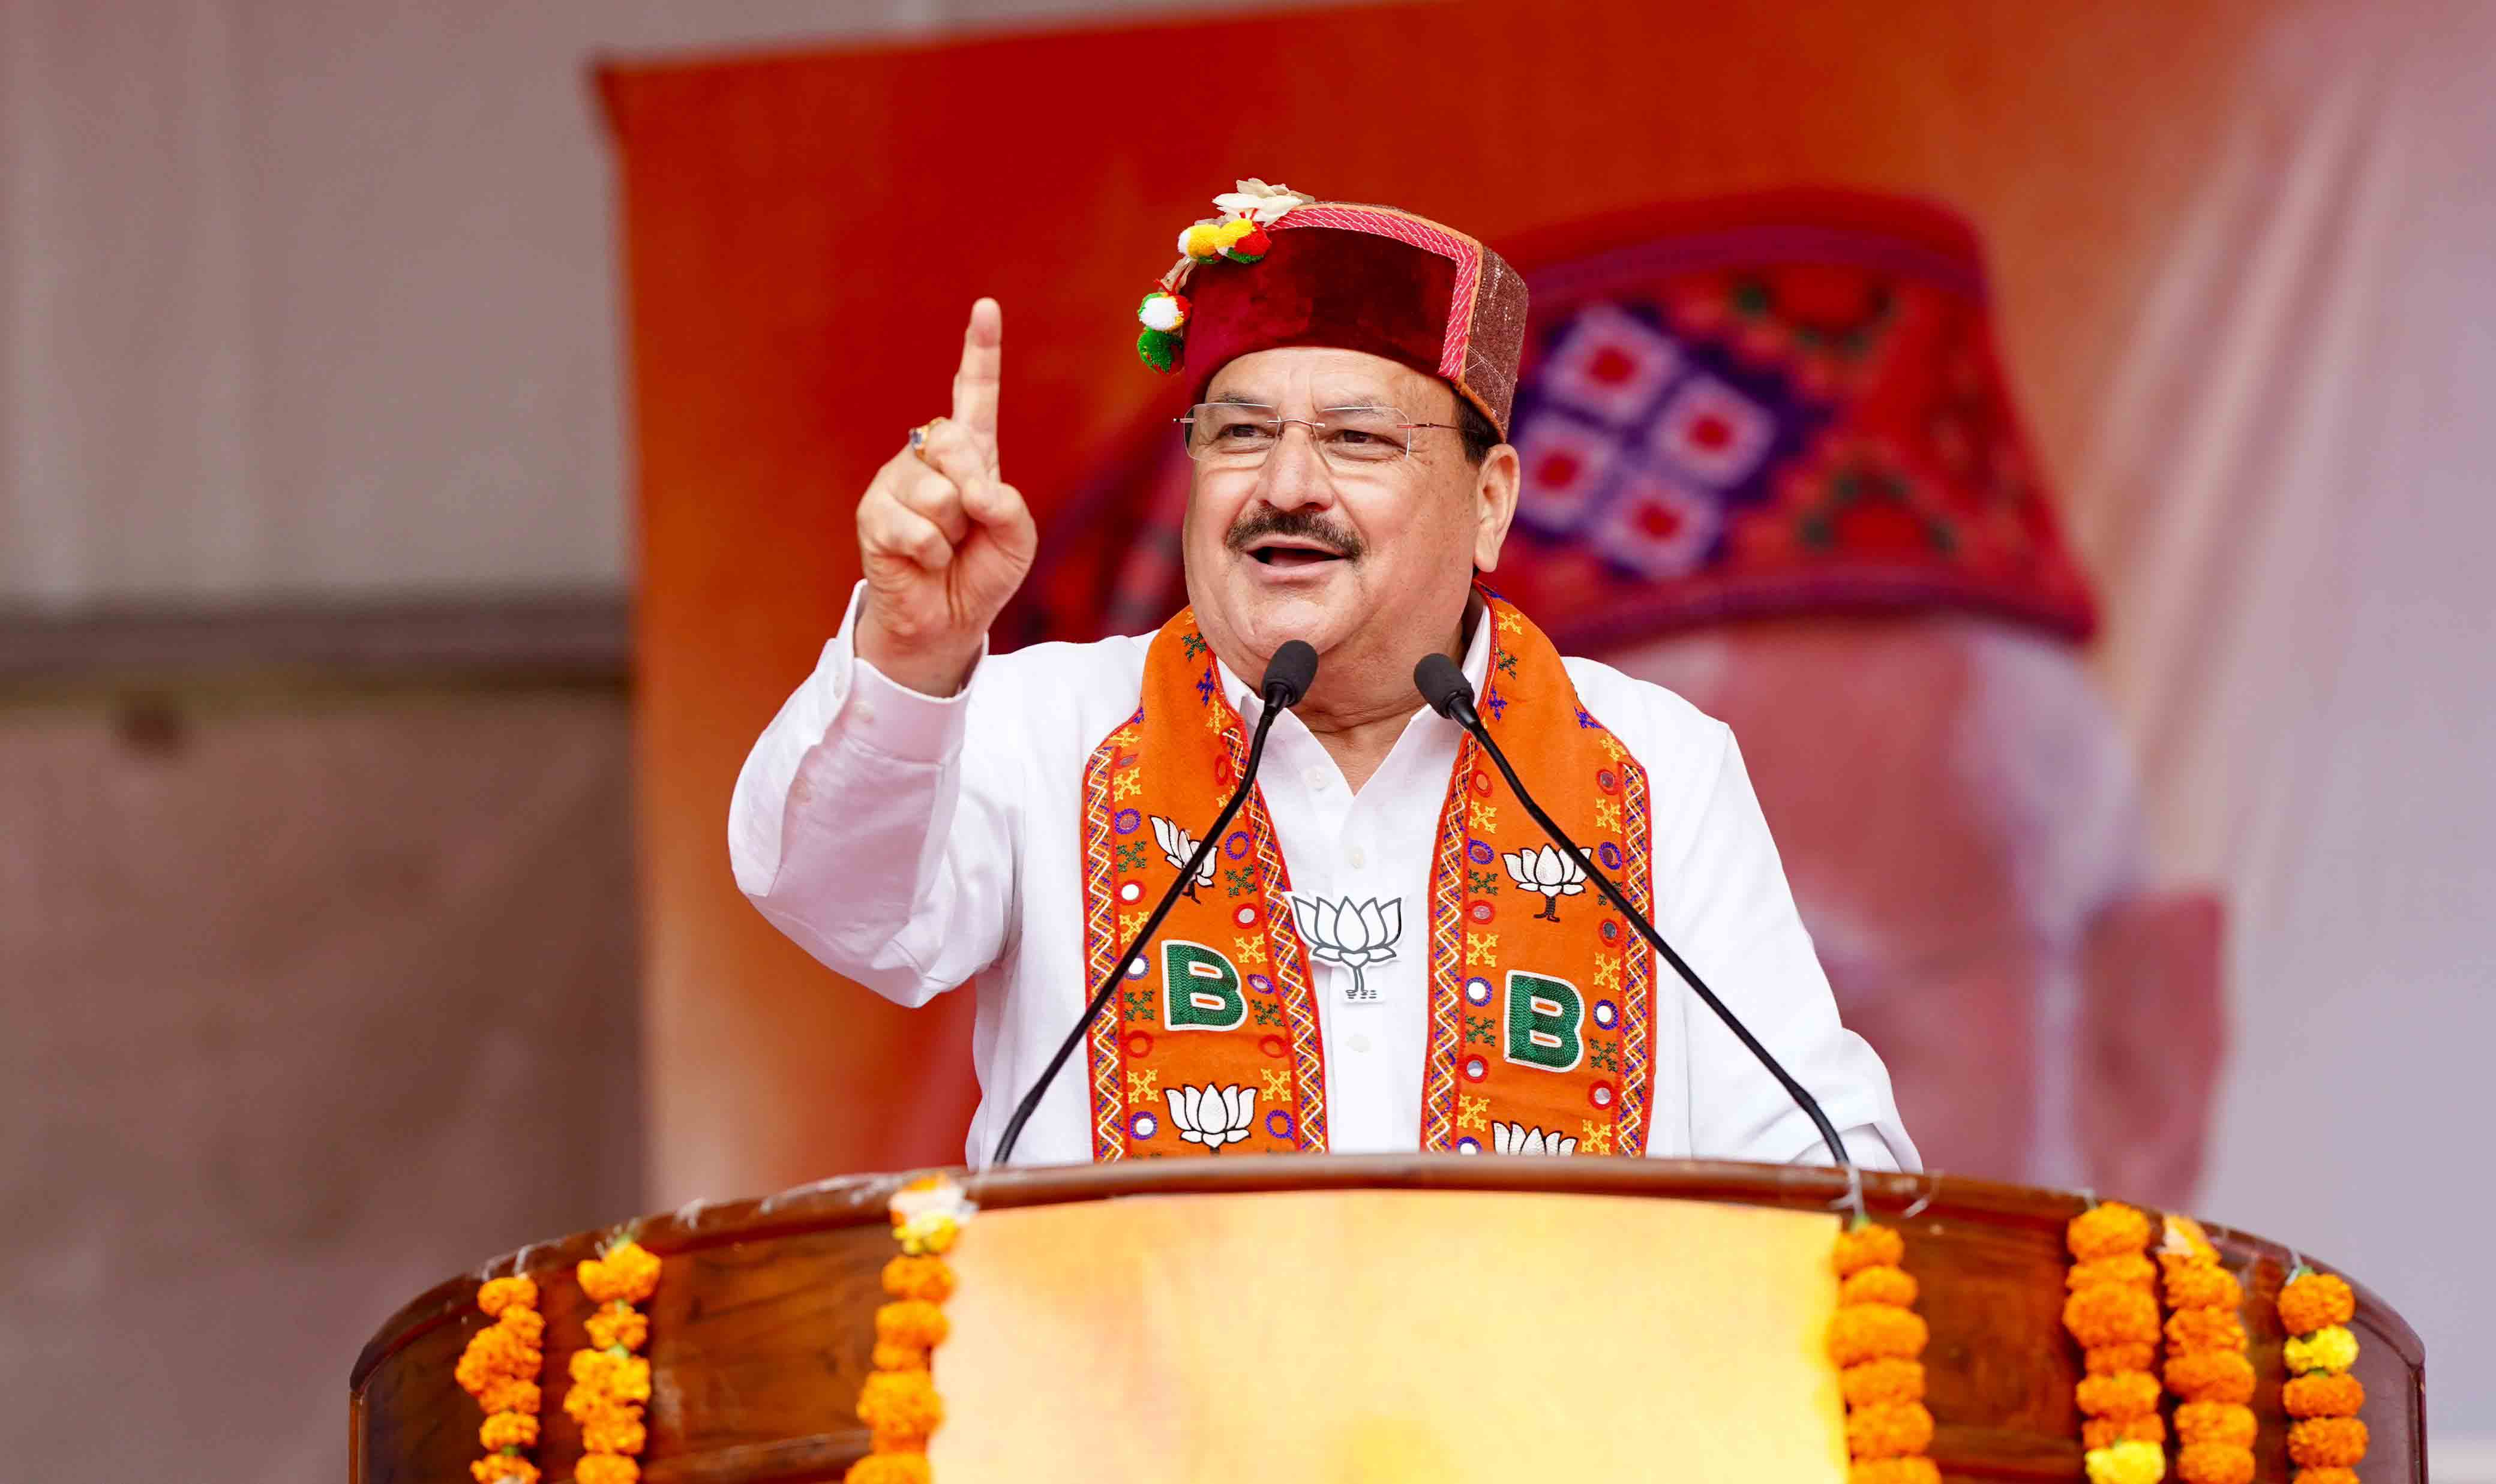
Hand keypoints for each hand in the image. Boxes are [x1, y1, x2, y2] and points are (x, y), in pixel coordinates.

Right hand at [854, 299, 1036, 695]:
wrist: (945, 621)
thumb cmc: (981, 573)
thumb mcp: (1017, 540)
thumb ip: (1009, 507)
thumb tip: (974, 490)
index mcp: (970, 453)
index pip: (974, 395)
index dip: (980, 352)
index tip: (986, 308)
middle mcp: (928, 457)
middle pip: (955, 441)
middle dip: (973, 491)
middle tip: (968, 529)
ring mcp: (896, 481)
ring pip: (937, 492)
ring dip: (953, 532)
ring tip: (945, 548)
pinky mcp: (873, 513)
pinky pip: (914, 526)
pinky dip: (930, 552)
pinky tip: (922, 561)